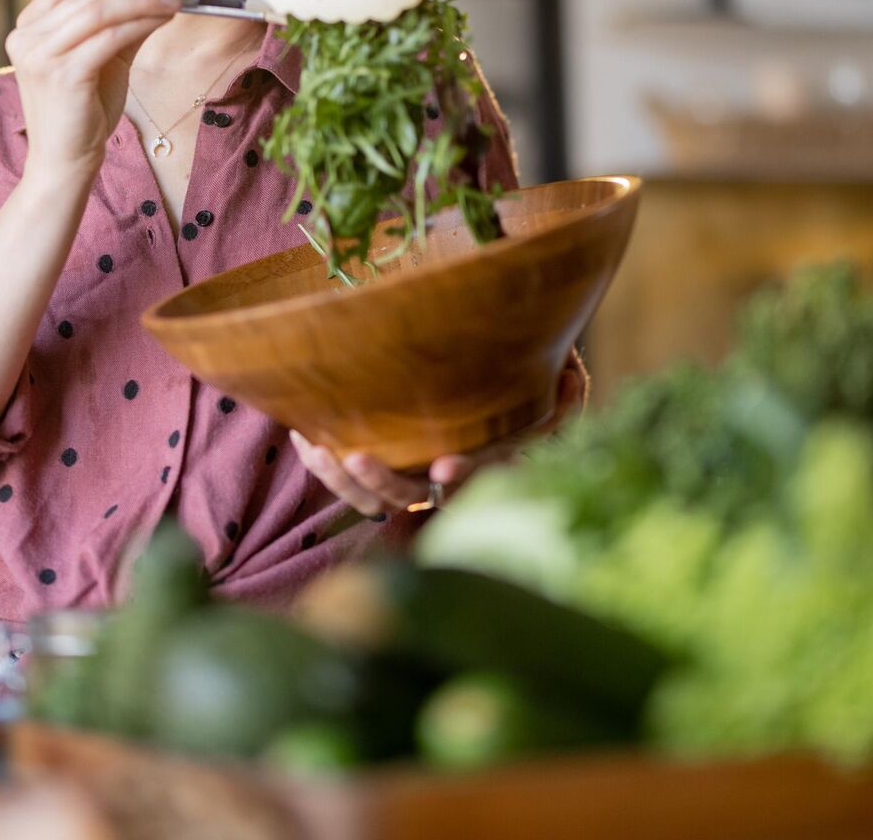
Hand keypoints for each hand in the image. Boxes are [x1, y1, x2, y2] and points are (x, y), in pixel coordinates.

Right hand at [5, 0, 182, 183]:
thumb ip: (124, 23)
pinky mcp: (61, 75)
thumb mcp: (105, 57)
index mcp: (31, 24)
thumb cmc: (83, 111)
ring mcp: (40, 55)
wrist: (65, 161)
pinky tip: (162, 20)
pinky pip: (108, 37)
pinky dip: (140, 23)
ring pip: (97, 9)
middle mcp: (28, 35)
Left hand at [290, 356, 588, 516]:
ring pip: (372, 499)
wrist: (480, 375)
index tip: (442, 469)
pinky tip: (302, 431)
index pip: (481, 476)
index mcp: (490, 459)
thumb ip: (563, 385)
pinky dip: (322, 462)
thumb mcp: (548, 376)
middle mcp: (446, 478)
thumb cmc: (516, 373)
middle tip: (358, 458)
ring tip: (319, 448)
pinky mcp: (378, 468)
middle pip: (412, 496)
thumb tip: (571, 378)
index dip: (465, 476)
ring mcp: (409, 477)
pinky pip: (347, 481)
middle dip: (383, 484)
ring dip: (342, 480)